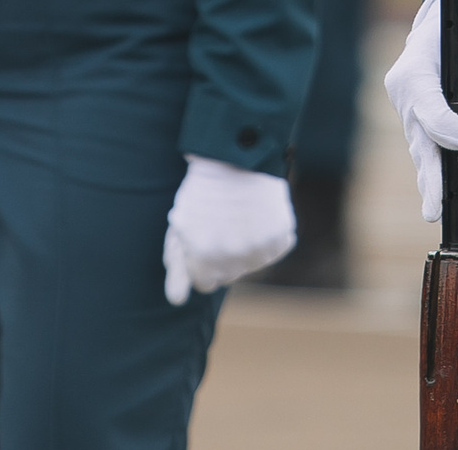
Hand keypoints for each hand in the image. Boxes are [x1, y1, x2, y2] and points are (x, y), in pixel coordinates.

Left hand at [161, 156, 295, 304]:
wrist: (238, 156)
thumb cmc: (203, 190)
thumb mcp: (181, 224)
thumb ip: (177, 265)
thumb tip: (176, 301)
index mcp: (204, 258)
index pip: (204, 283)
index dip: (201, 262)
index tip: (203, 241)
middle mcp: (232, 259)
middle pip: (228, 275)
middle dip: (223, 257)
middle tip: (221, 224)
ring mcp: (260, 250)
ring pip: (251, 264)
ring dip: (246, 247)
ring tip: (239, 216)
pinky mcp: (281, 239)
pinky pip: (274, 249)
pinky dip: (268, 236)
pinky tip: (258, 214)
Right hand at [381, 0, 457, 222]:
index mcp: (414, 71)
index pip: (430, 114)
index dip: (457, 133)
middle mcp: (404, 91)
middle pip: (419, 139)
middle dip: (430, 175)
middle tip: (435, 210)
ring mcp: (409, 106)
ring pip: (423, 147)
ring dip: (436, 177)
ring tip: (440, 210)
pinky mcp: (419, 115)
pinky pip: (431, 144)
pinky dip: (445, 165)